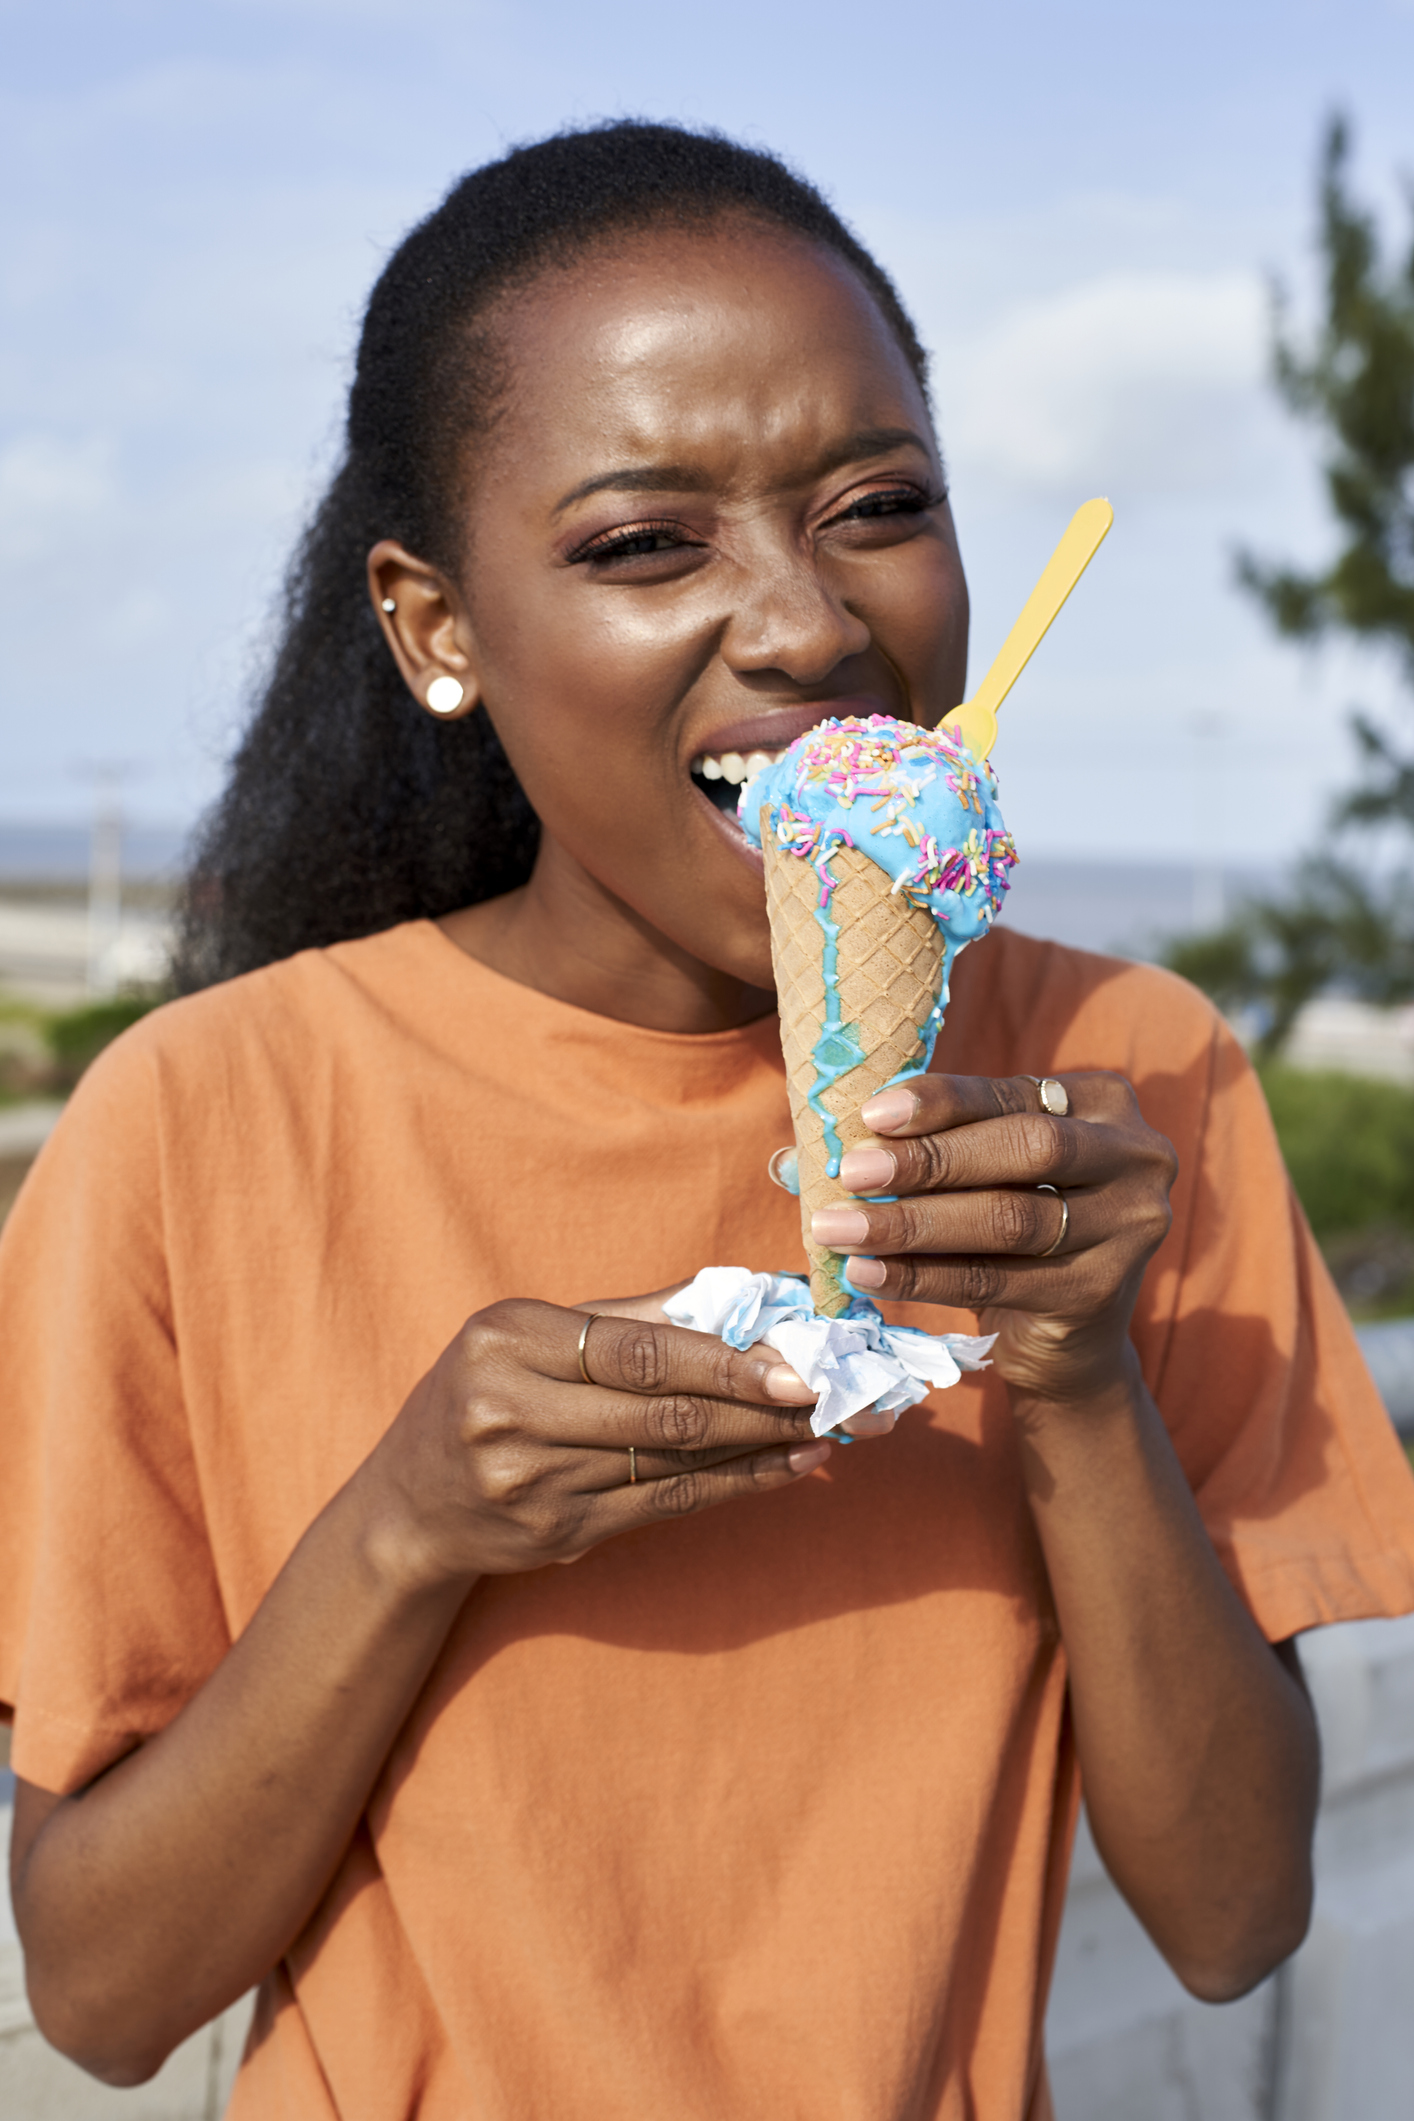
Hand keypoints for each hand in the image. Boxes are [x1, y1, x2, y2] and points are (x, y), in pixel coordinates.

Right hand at [367, 1299, 828, 1587]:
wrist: (410, 1506)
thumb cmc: (485, 1393)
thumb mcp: (528, 1336)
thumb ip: (629, 1315)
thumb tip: (742, 1294)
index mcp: (506, 1342)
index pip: (634, 1351)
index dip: (720, 1360)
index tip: (791, 1361)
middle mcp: (511, 1413)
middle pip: (660, 1412)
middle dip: (757, 1405)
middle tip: (828, 1394)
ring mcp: (532, 1483)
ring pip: (672, 1463)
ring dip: (758, 1447)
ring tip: (822, 1429)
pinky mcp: (558, 1535)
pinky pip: (665, 1506)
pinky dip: (733, 1485)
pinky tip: (782, 1468)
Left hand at [810, 1073, 1176, 1403]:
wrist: (1065, 1339)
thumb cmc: (1005, 1232)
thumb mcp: (979, 1175)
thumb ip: (917, 1149)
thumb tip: (796, 1155)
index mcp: (1102, 1101)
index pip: (1011, 1094)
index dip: (941, 1102)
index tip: (870, 1114)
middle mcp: (1136, 1156)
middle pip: (1026, 1149)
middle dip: (929, 1161)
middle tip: (849, 1172)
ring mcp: (1130, 1227)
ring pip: (1009, 1218)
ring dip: (913, 1223)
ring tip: (839, 1228)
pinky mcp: (1102, 1292)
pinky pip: (999, 1279)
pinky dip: (926, 1276)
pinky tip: (869, 1274)